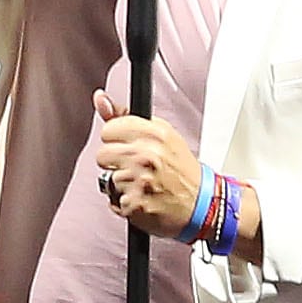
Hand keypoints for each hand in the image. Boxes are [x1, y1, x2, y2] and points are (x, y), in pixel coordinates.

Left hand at [91, 88, 203, 239]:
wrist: (201, 203)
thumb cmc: (181, 169)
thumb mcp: (161, 133)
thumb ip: (124, 115)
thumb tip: (100, 98)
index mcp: (154, 134)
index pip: (108, 129)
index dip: (116, 139)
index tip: (128, 146)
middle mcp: (146, 155)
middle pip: (102, 154)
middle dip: (115, 161)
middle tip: (135, 167)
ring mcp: (139, 181)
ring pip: (107, 178)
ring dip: (120, 184)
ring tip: (141, 183)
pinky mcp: (134, 204)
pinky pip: (113, 200)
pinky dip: (125, 202)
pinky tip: (142, 197)